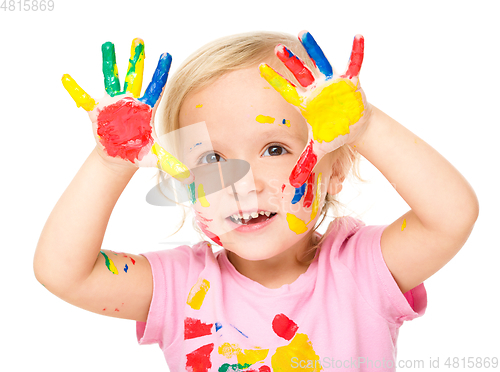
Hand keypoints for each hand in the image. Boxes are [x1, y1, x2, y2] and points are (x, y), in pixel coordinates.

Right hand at [62, 38, 192, 182]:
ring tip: (108, 45)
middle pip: (135, 77)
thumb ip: (171, 163)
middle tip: (139, 41)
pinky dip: (75, 89)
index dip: (161, 73)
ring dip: (109, 63)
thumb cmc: (137, 153)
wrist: (118, 157)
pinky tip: (66, 78)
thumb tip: (188, 176)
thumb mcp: (154, 158)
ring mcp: (113, 103)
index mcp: (146, 109)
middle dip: (137, 60)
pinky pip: (84, 98)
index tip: (167, 55)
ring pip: (112, 79)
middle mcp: (130, 101)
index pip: (156, 88)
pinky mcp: (98, 111)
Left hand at [260, 31, 369, 186]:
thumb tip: (294, 183)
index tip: (260, 68)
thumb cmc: (334, 133)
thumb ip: (306, 164)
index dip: (275, 81)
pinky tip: (358, 37)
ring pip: (321, 63)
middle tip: (277, 49)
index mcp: (307, 103)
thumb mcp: (320, 149)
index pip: (287, 91)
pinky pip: (354, 63)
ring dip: (314, 49)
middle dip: (290, 62)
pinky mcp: (350, 81)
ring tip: (303, 33)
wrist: (355, 126)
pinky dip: (357, 51)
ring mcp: (332, 84)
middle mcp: (316, 90)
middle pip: (300, 74)